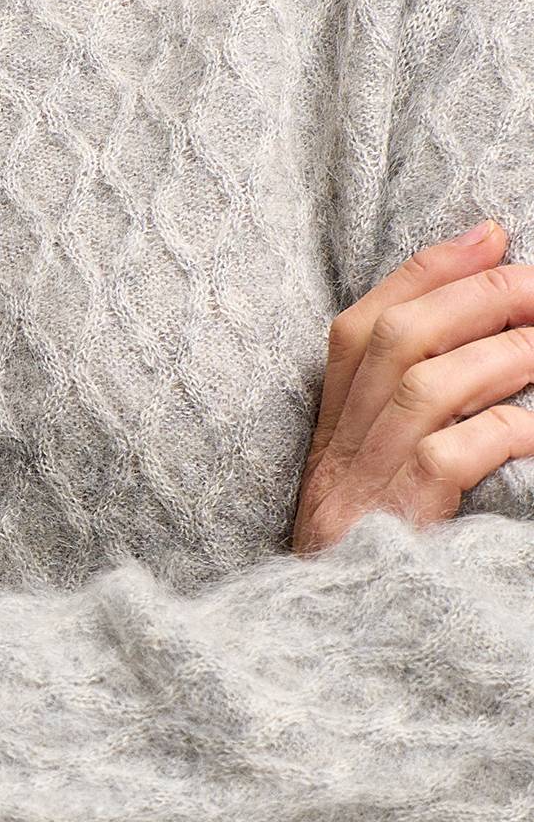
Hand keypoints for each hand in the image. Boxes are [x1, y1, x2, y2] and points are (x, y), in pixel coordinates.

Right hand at [292, 218, 533, 554]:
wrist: (332, 610)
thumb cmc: (369, 505)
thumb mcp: (376, 421)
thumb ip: (419, 346)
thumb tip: (485, 250)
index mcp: (337, 388)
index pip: (382, 304)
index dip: (441, 265)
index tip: (499, 231)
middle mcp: (347, 419)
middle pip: (406, 332)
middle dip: (478, 296)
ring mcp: (372, 465)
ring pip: (431, 381)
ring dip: (502, 354)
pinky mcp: (404, 512)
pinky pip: (462, 451)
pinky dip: (509, 426)